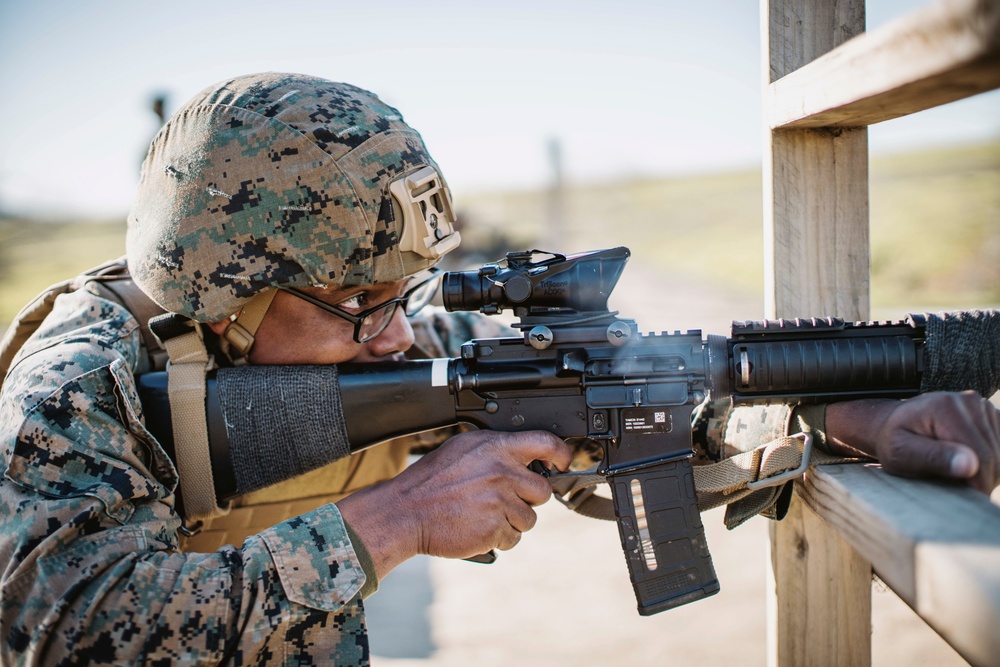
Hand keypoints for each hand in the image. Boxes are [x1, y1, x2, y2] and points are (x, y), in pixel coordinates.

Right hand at [338, 430, 570, 577]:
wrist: (404, 512)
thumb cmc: (431, 481)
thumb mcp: (463, 449)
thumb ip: (496, 451)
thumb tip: (525, 458)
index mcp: (496, 447)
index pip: (546, 442)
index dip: (562, 454)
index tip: (563, 463)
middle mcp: (502, 472)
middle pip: (542, 490)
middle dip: (526, 498)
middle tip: (500, 499)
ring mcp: (500, 501)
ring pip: (529, 518)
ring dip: (512, 521)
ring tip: (483, 515)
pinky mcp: (496, 528)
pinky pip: (514, 538)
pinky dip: (499, 538)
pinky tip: (478, 528)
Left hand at [826, 392, 999, 493]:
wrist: (894, 424)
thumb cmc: (893, 441)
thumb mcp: (900, 453)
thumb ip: (933, 458)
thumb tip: (970, 465)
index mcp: (946, 408)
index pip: (980, 456)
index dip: (977, 484)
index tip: (964, 498)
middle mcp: (968, 401)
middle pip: (995, 455)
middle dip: (981, 480)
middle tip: (956, 487)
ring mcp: (982, 405)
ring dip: (987, 471)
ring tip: (956, 473)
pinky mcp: (990, 414)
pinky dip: (992, 461)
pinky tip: (967, 462)